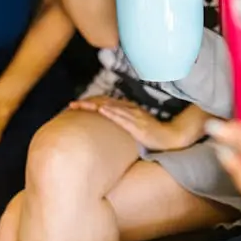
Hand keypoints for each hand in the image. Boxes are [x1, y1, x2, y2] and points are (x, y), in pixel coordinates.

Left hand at [69, 96, 197, 151]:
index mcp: (127, 110)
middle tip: (71, 104)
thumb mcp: (134, 128)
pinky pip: (123, 117)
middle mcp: (129, 110)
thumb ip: (123, 125)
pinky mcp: (138, 125)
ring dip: (95, 106)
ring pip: (111, 108)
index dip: (90, 103)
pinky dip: (112, 112)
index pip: (106, 104)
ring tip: (81, 105)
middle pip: (105, 103)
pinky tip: (102, 109)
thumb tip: (109, 129)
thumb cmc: (152, 134)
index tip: (76, 105)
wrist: (169, 137)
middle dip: (87, 104)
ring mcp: (134, 116)